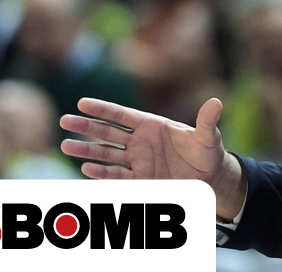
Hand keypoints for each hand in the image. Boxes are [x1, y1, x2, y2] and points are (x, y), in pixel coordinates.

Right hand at [59, 97, 246, 217]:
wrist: (209, 178)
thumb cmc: (208, 152)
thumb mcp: (209, 137)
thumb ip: (207, 121)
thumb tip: (217, 102)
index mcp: (152, 125)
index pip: (122, 114)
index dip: (103, 109)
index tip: (82, 103)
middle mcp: (140, 141)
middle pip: (108, 132)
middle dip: (86, 127)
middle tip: (64, 121)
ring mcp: (138, 160)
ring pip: (107, 154)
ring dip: (87, 150)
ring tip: (66, 145)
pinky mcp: (141, 179)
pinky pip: (117, 175)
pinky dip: (102, 172)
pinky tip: (86, 168)